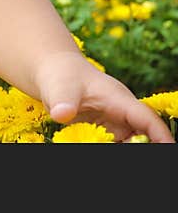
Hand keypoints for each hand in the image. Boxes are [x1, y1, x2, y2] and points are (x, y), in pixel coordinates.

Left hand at [36, 51, 173, 142]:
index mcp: (119, 100)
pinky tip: (98, 145)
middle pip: (144, 135)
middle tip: (126, 148)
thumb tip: (61, 114)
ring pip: (131, 141)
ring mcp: (115, 122)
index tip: (168, 148)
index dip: (160, 135)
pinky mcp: (106, 130)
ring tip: (104, 144)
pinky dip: (112, 147)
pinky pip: (116, 144)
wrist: (53, 71)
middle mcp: (123, 112)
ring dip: (127, 147)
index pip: (146, 119)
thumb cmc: (61, 76)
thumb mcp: (60, 88)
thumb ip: (63, 102)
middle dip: (144, 146)